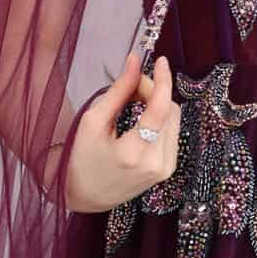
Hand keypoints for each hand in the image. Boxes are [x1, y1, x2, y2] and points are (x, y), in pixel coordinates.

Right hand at [64, 50, 181, 213]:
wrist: (87, 195)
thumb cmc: (82, 158)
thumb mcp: (93, 121)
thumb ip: (118, 91)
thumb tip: (135, 62)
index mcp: (132, 153)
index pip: (159, 110)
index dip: (162, 81)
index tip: (160, 61)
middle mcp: (155, 164)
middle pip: (169, 110)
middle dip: (153, 91)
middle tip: (131, 87)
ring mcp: (165, 169)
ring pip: (174, 119)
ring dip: (158, 104)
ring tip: (133, 103)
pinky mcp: (168, 170)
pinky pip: (172, 132)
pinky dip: (160, 120)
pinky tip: (141, 120)